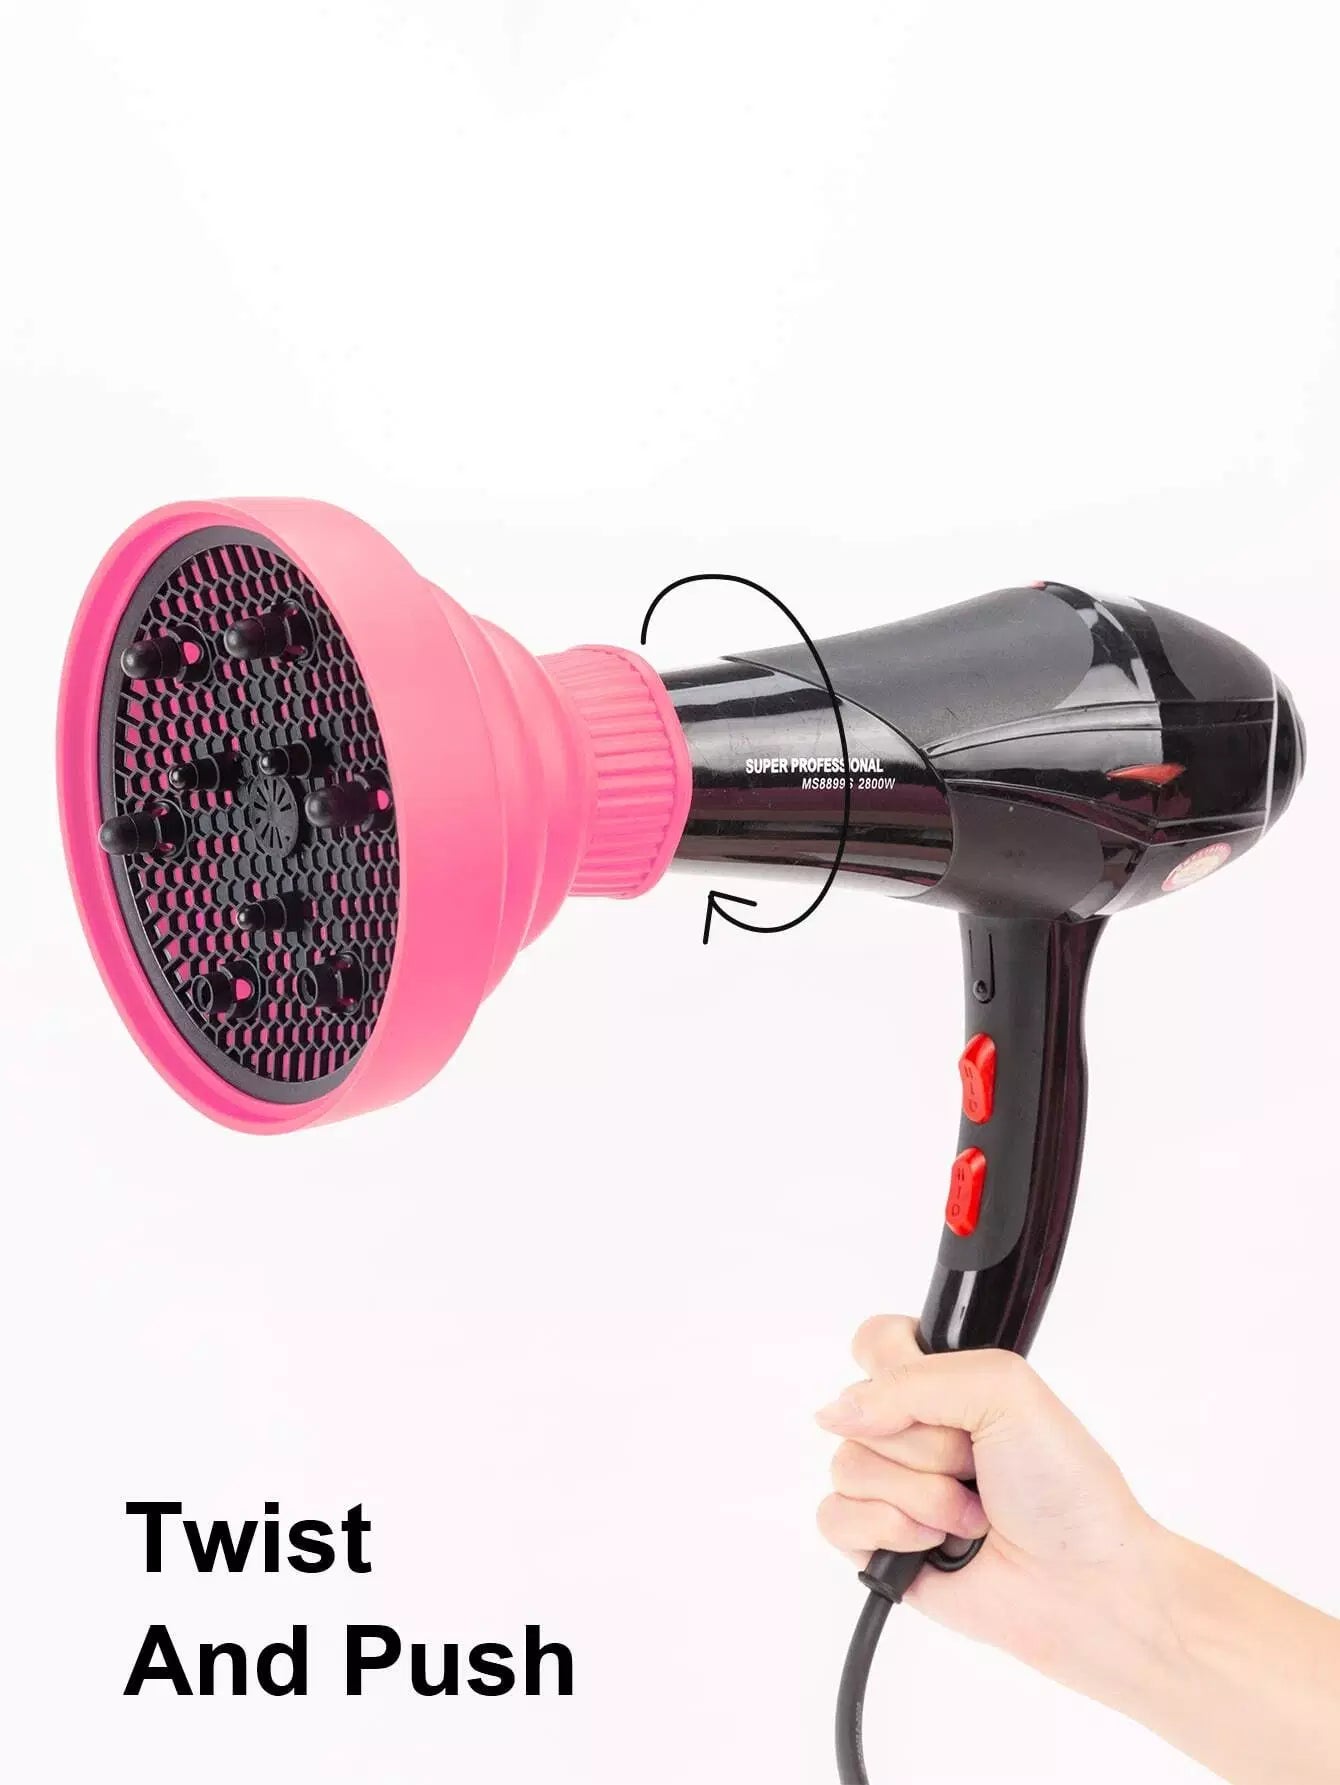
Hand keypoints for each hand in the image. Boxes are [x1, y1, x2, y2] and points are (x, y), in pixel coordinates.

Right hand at [816, 1315, 1164, 1697]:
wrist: (1086, 1584)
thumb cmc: (1065, 1486)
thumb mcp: (1004, 1392)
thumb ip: (914, 1382)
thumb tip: (834, 1411)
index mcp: (943, 1384)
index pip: (874, 1343)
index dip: (892, 1367)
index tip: (938, 1399)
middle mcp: (912, 1431)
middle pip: (856, 1410)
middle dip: (925, 1446)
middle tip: (977, 1467)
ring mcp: (893, 1487)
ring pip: (846, 1466)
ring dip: (919, 1497)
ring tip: (970, 1517)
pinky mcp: (878, 1542)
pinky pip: (834, 1519)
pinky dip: (889, 1531)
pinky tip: (934, 1546)